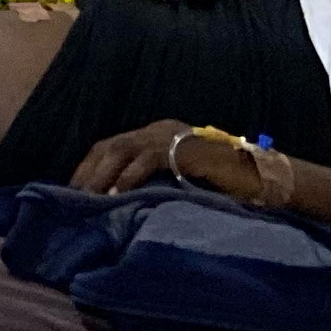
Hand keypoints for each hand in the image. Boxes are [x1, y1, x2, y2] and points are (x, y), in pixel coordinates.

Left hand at [70, 119, 289, 203]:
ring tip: (88, 197)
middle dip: (88, 170)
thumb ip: (151, 182)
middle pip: (110, 145)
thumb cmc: (218, 184)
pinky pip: (148, 159)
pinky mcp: (183, 149)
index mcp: (157, 134)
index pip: (112, 145)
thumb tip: (119, 201)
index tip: (74, 189)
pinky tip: (117, 194)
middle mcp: (159, 130)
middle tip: (72, 196)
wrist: (258, 177)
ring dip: (102, 175)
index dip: (90, 166)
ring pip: (123, 149)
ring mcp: (171, 136)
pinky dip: (129, 176)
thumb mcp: (175, 180)